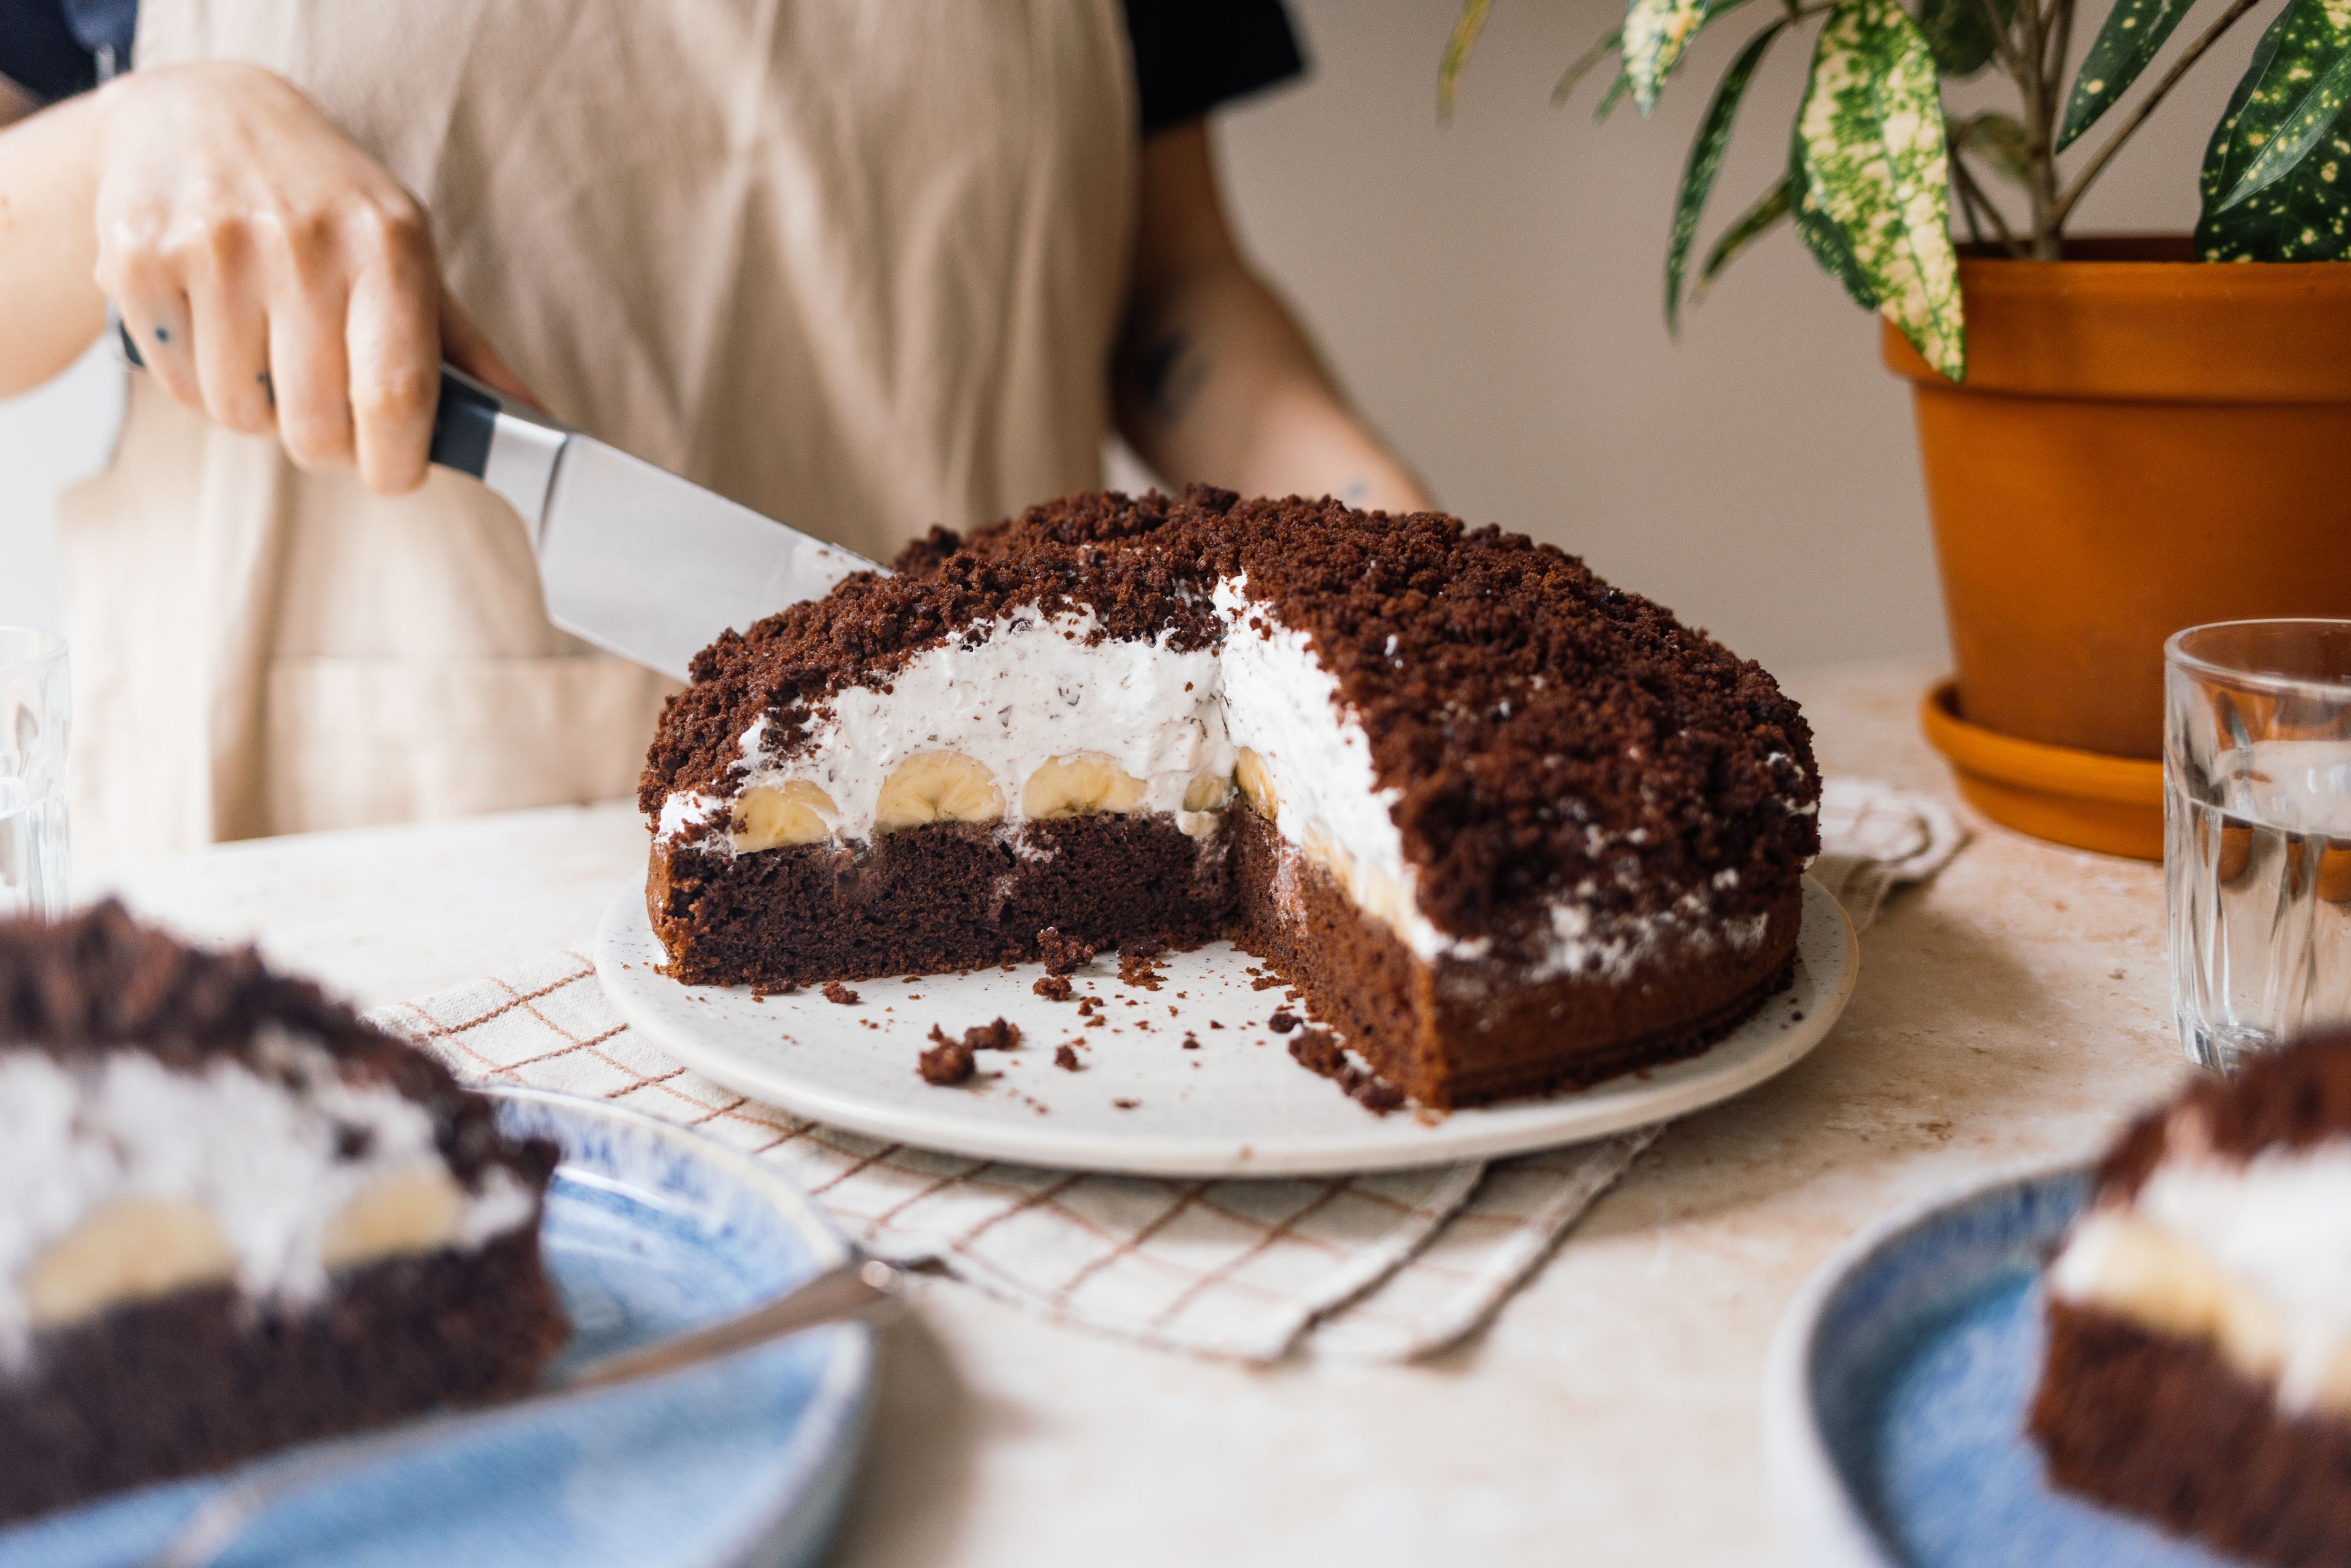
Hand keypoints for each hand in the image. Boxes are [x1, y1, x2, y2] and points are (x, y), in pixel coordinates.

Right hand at [89, 61, 533, 493]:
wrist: (203, 115)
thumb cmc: (326, 201)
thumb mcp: (407, 250)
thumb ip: (466, 346)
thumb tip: (533, 425)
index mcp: (387, 243)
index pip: (396, 397)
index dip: (395, 463)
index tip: (394, 472)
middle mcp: (302, 240)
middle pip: (316, 425)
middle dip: (324, 442)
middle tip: (323, 406)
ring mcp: (215, 246)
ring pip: (242, 414)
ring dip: (259, 410)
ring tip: (264, 349)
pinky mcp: (139, 258)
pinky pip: (180, 386)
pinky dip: (199, 382)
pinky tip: (213, 327)